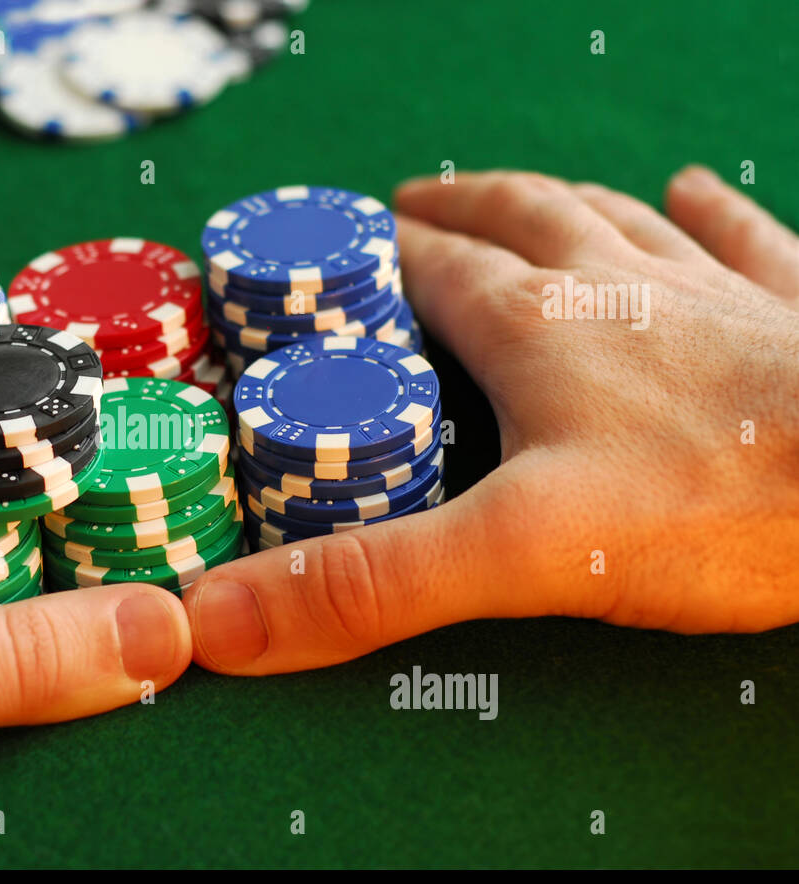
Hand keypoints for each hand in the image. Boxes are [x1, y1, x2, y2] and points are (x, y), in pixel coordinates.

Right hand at [186, 166, 798, 674]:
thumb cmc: (721, 508)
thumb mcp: (515, 557)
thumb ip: (368, 584)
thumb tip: (218, 618)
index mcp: (537, 328)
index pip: (427, 275)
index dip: (365, 266)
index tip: (321, 262)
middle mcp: (617, 286)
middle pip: (515, 223)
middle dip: (450, 215)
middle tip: (403, 210)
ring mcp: (712, 290)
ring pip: (613, 218)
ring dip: (557, 201)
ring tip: (516, 195)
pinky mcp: (794, 313)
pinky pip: (744, 237)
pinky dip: (710, 211)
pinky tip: (695, 188)